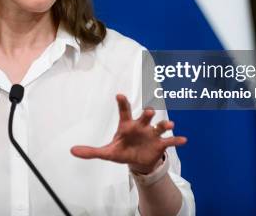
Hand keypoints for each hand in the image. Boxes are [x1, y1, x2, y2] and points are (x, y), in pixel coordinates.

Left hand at [71, 94, 186, 173]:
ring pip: (160, 126)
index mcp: (127, 125)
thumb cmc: (122, 151)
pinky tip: (183, 140)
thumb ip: (91, 151)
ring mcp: (152, 134)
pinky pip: (170, 140)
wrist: (138, 160)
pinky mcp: (161, 144)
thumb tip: (72, 151)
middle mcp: (141, 126)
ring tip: (169, 124)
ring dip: (165, 124)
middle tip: (149, 111)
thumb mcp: (107, 153)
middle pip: (145, 116)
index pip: (124, 112)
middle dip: (148, 113)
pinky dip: (177, 140)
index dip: (122, 103)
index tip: (120, 95)